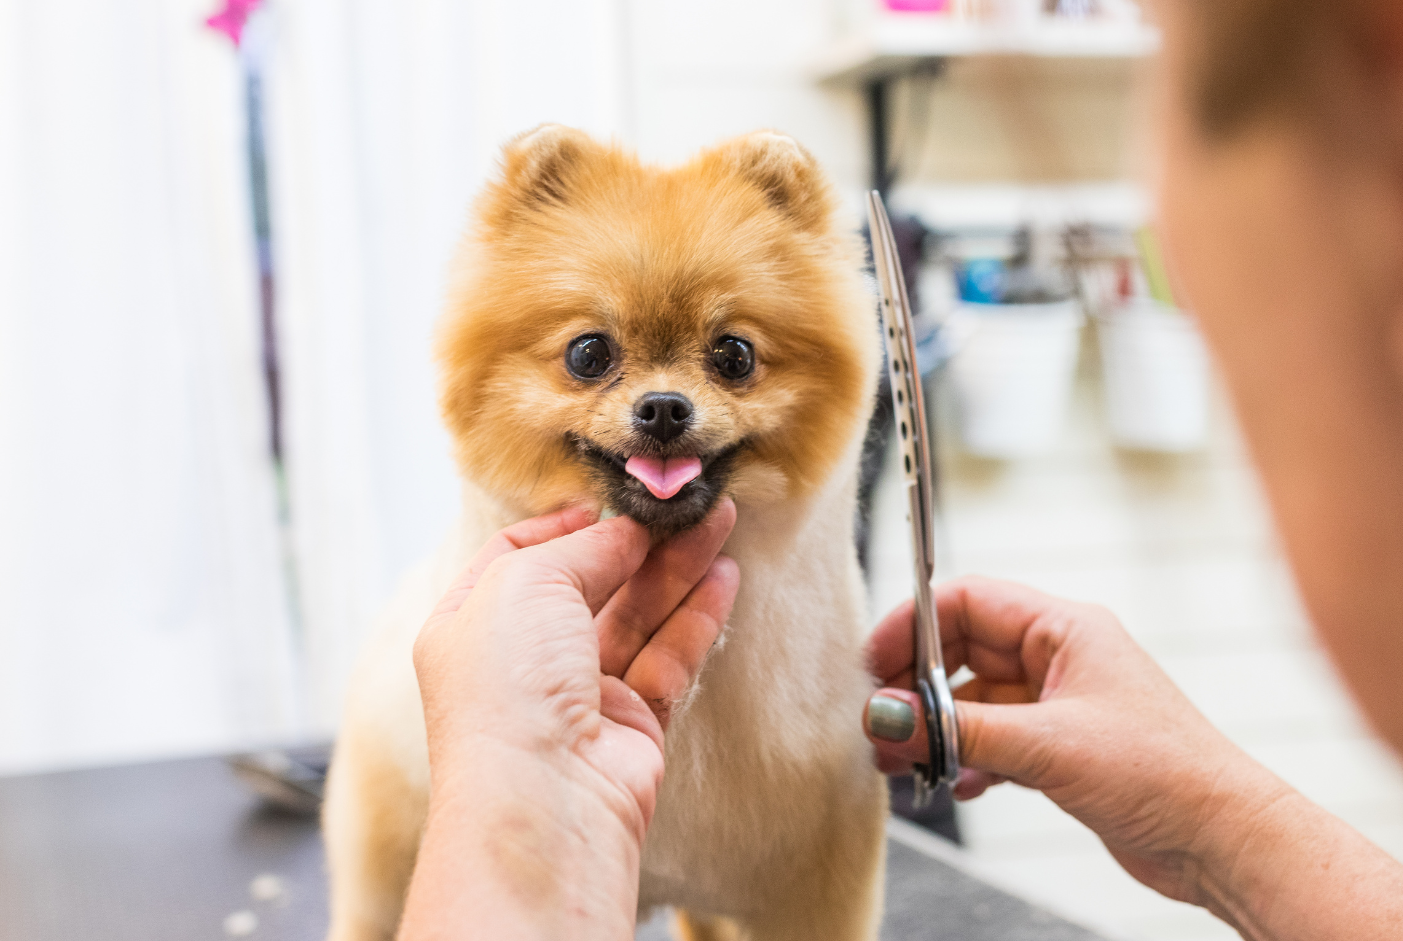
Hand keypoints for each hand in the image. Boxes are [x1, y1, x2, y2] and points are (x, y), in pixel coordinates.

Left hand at [401, 501, 737, 940]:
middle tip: (689, 504)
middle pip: (589, 583)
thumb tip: (624, 529)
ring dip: (678, 569)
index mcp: (471, 623)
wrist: (544, 803)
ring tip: (721, 521)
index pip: (516, 557)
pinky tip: (724, 578)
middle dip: (638, 541)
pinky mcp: (629, 724)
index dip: (563, 525)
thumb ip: (581, 548)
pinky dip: (696, 618)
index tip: (609, 499)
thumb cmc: (508, 688)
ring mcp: (576, 694)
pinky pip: (666, 659)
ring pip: (636, 617)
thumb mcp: (527, 583)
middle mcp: (521, 659)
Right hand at [864, 576, 1281, 907]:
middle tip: (882, 725)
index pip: (967, 602)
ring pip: (972, 700)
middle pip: (961, 651)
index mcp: (1064, 629)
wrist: (1220, 839)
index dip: (913, 626)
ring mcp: (1058, 703)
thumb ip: (959, 729)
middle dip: (916, 687)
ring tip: (903, 762)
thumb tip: (889, 716)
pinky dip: (966, 758)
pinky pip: (992, 739)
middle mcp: (1058, 657)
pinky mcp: (1059, 747)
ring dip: (935, 729)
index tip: (875, 665)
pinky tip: (955, 785)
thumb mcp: (1047, 746)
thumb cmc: (1162, 773)